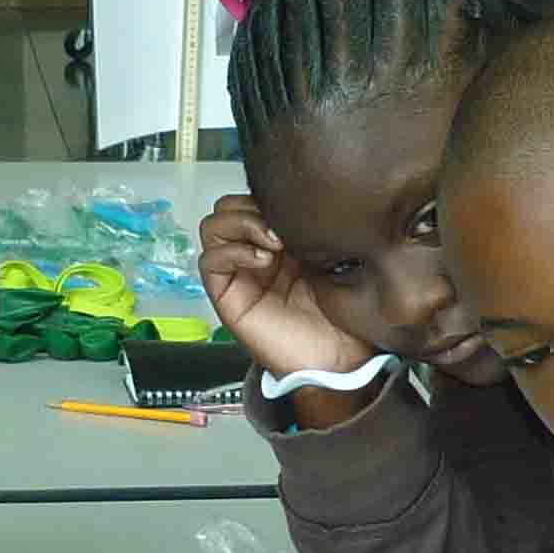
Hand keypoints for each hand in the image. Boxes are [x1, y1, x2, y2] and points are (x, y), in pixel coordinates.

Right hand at [198, 194, 371, 383]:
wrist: (341, 359)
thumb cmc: (344, 315)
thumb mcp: (335, 257)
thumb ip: (316, 227)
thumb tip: (308, 195)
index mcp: (282, 241)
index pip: (255, 198)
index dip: (269, 194)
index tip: (299, 204)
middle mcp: (256, 253)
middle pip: (229, 206)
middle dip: (253, 205)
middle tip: (283, 225)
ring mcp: (241, 273)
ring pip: (214, 226)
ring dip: (241, 224)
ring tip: (274, 244)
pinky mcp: (228, 296)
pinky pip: (209, 261)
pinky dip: (232, 251)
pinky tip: (263, 261)